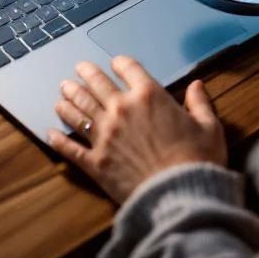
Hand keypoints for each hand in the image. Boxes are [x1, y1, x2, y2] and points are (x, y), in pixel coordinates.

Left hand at [48, 56, 226, 204]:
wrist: (181, 195)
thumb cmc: (198, 160)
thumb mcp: (208, 127)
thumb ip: (200, 103)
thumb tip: (197, 85)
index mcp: (149, 96)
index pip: (129, 68)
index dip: (121, 63)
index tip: (115, 63)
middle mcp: (122, 109)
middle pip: (97, 84)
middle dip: (85, 74)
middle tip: (77, 70)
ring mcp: (105, 135)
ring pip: (79, 110)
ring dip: (68, 100)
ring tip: (61, 93)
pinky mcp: (95, 161)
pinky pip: (70, 147)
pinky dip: (58, 140)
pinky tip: (50, 134)